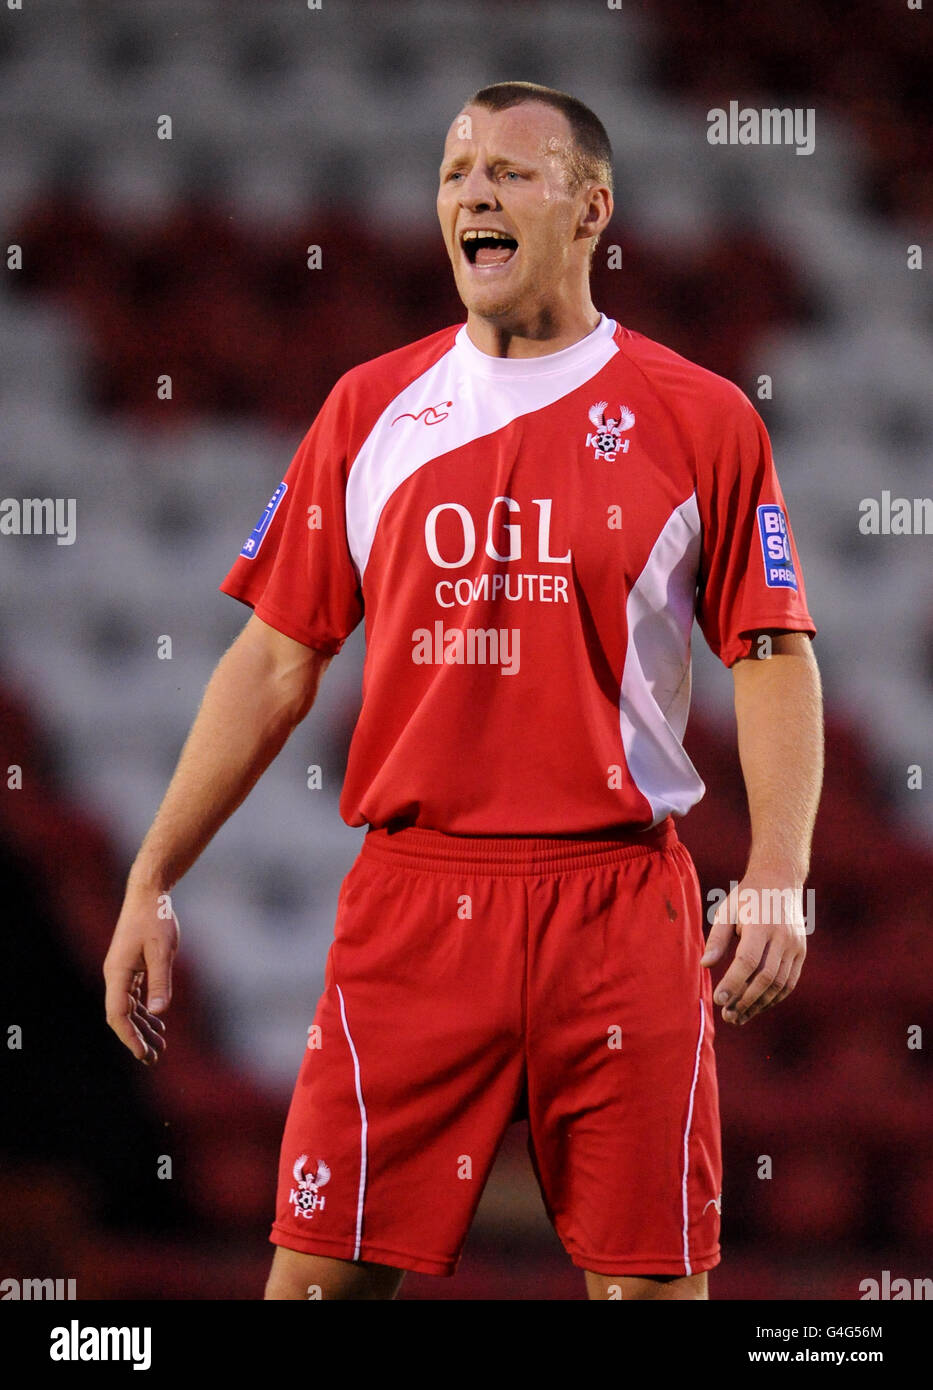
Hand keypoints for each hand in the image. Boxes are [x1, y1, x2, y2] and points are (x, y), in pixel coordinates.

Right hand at [103, 886, 178, 1063]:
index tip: (144, 1054)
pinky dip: (145, 1011)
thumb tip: (158, 1013)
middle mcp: (115, 975)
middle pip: (122, 1016)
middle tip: (155, 1058)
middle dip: (137, 1038)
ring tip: (160, 1046)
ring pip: (129, 1008)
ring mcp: (122, 971)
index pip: (118, 1015)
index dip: (129, 1037)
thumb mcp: (162, 950)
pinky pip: (135, 996)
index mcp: (117, 973)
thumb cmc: (155, 918)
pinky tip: (157, 1022)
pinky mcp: (131, 966)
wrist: (148, 894)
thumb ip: (160, 981)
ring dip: (143, 1027)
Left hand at [700, 873, 805, 1025]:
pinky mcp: (801, 953)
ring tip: (738, 1017)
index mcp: (761, 924)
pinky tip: (756, 1007)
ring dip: (759, 1004)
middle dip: (745, 1000)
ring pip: (779, 984)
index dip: (733, 982)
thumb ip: (717, 938)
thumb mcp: (727, 910)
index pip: (748, 961)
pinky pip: (789, 982)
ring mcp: (795, 946)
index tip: (719, 999)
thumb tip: (705, 965)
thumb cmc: (748, 897)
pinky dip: (773, 998)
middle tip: (727, 1016)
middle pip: (765, 977)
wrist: (781, 880)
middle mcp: (782, 937)